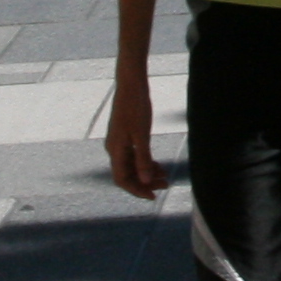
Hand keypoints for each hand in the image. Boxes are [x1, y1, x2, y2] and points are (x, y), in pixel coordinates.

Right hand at [105, 59, 165, 197]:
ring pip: (131, 166)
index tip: (154, 196)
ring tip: (165, 176)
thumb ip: (143, 159)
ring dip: (146, 173)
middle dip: (145, 183)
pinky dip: (145, 162)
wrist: (131, 84)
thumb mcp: (142, 135)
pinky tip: (158, 165)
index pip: (122, 180)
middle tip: (166, 185)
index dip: (137, 190)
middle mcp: (114, 149)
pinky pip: (133, 156)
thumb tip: (145, 181)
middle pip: (127, 175)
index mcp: (115, 150)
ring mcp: (118, 143)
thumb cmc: (136, 107)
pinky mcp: (124, 136)